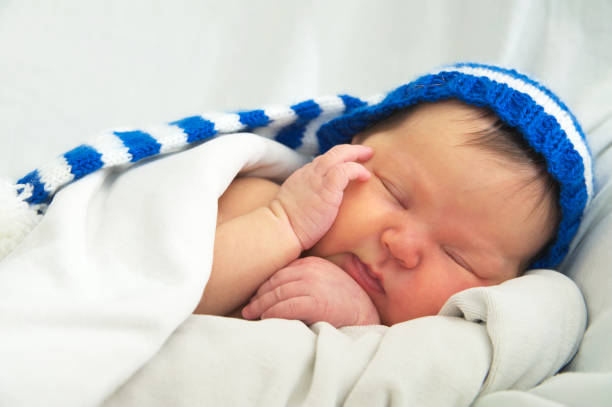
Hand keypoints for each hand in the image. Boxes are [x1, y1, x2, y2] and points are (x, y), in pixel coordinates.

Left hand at [242, 256, 380, 327]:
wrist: (365, 317)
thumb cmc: (344, 304)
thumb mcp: (325, 282)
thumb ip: (306, 280)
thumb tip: (280, 290)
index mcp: (313, 263)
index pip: (281, 272)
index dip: (265, 285)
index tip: (255, 296)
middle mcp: (311, 270)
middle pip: (276, 281)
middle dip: (259, 295)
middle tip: (248, 308)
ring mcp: (314, 285)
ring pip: (278, 294)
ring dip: (261, 305)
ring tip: (251, 315)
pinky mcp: (316, 302)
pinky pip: (286, 307)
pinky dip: (273, 313)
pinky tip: (266, 319)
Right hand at [272, 144, 372, 249]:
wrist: (281, 229)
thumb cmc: (287, 224)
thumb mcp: (295, 203)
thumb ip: (306, 197)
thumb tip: (315, 204)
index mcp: (303, 176)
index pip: (322, 161)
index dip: (337, 160)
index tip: (348, 163)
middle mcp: (310, 172)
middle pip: (333, 152)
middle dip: (351, 150)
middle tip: (365, 152)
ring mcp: (318, 179)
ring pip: (340, 154)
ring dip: (356, 153)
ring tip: (368, 157)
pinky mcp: (327, 188)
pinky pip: (346, 170)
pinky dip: (357, 170)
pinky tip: (365, 177)